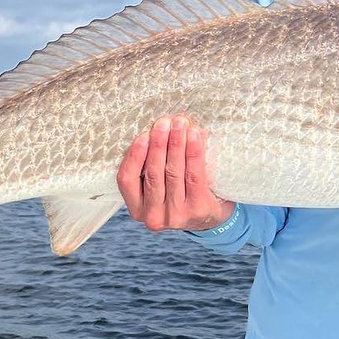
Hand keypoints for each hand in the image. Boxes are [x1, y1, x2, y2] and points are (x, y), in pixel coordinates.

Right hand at [117, 115, 234, 231]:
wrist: (211, 217)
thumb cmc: (181, 193)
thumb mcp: (160, 185)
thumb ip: (153, 164)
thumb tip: (158, 127)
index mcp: (137, 209)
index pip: (127, 179)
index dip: (134, 155)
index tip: (144, 134)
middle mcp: (153, 217)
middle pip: (153, 173)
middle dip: (159, 143)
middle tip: (164, 122)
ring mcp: (176, 216)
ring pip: (173, 172)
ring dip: (176, 143)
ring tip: (180, 123)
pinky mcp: (198, 210)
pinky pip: (194, 175)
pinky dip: (193, 152)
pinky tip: (195, 136)